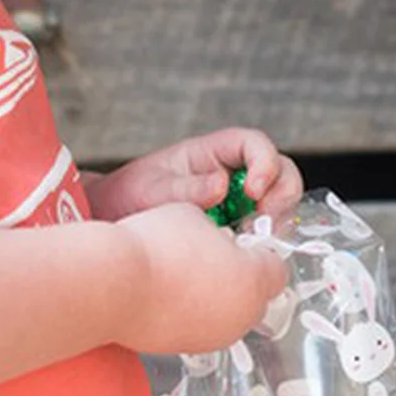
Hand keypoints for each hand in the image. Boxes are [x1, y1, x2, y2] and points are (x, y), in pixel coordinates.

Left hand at [85, 128, 302, 223]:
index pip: (254, 144)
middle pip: (280, 172)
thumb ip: (186, 188)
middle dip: (281, 196)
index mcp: (213, 151)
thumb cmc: (128, 196)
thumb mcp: (152, 189)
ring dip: (277, 221)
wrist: (115, 223)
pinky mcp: (238, 226)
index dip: (264, 163)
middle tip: (265, 222)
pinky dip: (265, 240)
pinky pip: (265, 229)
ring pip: (279, 202)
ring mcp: (239, 201)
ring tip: (252, 239)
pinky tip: (246, 252)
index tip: (254, 191)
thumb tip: (222, 186)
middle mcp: (233, 172)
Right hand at [115, 202, 289, 354]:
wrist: (109, 285)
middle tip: (214, 257)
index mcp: (254, 281)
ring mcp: (213, 336)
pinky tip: (169, 293)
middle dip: (241, 277)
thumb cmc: (153, 248)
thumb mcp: (195, 216)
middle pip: (257, 296)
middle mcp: (240, 316)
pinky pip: (202, 327)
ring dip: (217, 297)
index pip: (277, 269)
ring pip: (229, 314)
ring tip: (185, 274)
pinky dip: (193, 313)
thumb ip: (218, 232)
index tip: (244, 243)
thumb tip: (216, 240)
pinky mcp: (186, 348)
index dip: (261, 253)